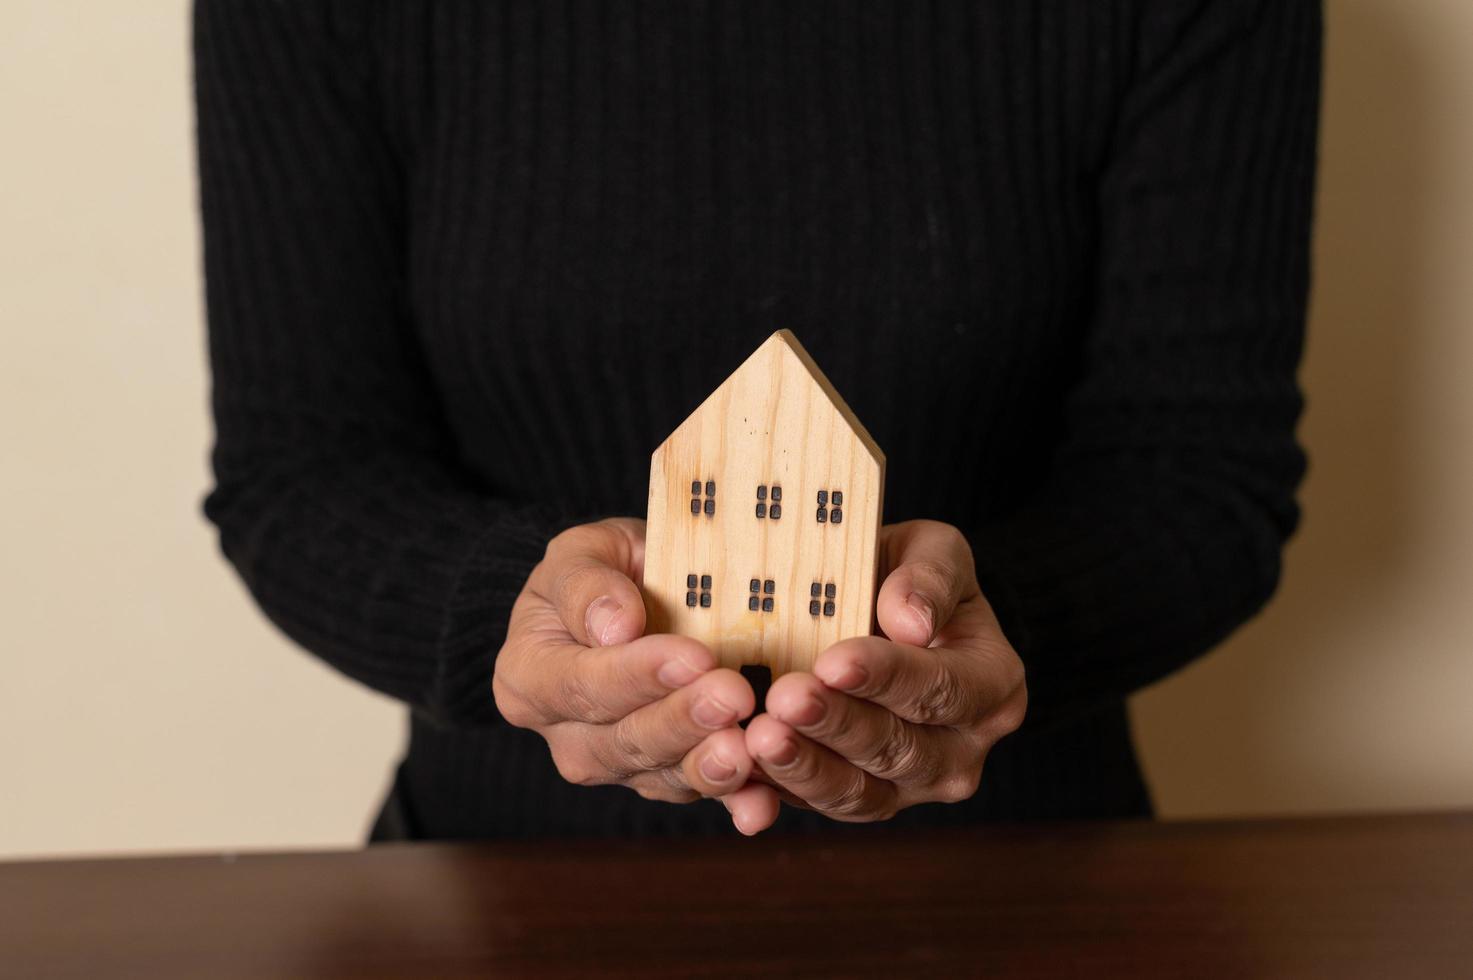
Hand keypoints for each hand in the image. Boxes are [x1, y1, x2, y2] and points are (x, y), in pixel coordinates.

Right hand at [493, 518, 757, 804]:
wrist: (628, 604)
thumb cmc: (601, 572)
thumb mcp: (581, 553)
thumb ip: (587, 586)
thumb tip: (616, 626)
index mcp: (528, 677)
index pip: (579, 684)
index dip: (637, 675)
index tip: (693, 656)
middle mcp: (565, 735)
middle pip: (619, 742)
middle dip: (680, 721)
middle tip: (733, 696)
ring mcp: (616, 765)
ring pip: (659, 776)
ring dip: (706, 766)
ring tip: (746, 748)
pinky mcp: (664, 778)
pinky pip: (697, 795)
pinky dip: (734, 801)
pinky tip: (760, 805)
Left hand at [738, 520, 1026, 828]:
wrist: (885, 619)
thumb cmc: (909, 577)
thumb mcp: (933, 551)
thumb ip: (930, 575)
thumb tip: (911, 622)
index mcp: (992, 686)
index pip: (942, 687)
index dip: (886, 678)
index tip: (832, 661)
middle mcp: (962, 750)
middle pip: (900, 750)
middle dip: (837, 725)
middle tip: (783, 698)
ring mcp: (914, 786)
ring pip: (860, 793)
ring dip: (805, 767)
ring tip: (759, 737)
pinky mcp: (864, 802)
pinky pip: (821, 806)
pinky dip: (780, 791)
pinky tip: (744, 768)